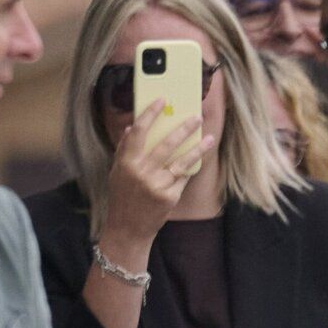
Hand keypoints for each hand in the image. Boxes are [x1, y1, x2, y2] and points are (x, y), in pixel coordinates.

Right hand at [99, 99, 213, 253]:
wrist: (128, 227)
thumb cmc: (123, 196)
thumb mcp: (117, 172)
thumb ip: (125, 150)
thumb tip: (133, 128)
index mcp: (127, 162)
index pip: (139, 132)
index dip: (150, 114)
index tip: (162, 100)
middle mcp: (142, 172)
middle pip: (167, 144)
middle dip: (184, 128)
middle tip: (196, 116)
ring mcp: (158, 185)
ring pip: (182, 161)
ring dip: (198, 148)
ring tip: (209, 137)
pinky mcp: (170, 196)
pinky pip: (183, 177)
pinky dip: (191, 167)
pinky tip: (200, 157)